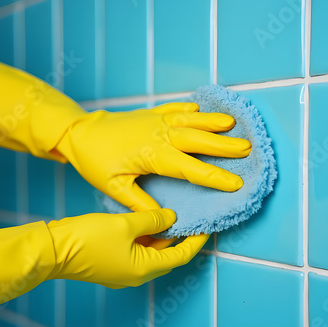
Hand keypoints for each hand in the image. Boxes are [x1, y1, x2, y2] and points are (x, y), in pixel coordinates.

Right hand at [47, 209, 208, 287]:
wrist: (52, 249)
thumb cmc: (88, 239)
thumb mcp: (125, 224)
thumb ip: (152, 219)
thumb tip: (171, 217)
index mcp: (144, 268)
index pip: (180, 255)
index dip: (196, 240)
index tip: (208, 226)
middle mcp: (136, 273)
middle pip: (167, 254)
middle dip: (181, 236)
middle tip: (192, 216)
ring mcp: (123, 269)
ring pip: (151, 251)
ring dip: (162, 235)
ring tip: (172, 213)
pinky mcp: (112, 262)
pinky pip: (137, 249)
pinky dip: (146, 235)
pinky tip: (147, 218)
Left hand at [55, 102, 251, 211]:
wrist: (80, 133)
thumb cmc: (96, 161)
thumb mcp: (115, 187)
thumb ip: (142, 203)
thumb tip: (166, 217)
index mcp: (153, 155)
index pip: (190, 168)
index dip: (215, 176)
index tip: (235, 183)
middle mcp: (159, 135)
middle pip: (197, 140)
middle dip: (224, 145)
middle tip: (248, 148)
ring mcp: (156, 121)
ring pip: (190, 120)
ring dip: (212, 122)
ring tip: (233, 123)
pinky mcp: (151, 114)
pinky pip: (175, 109)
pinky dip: (190, 109)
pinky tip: (201, 109)